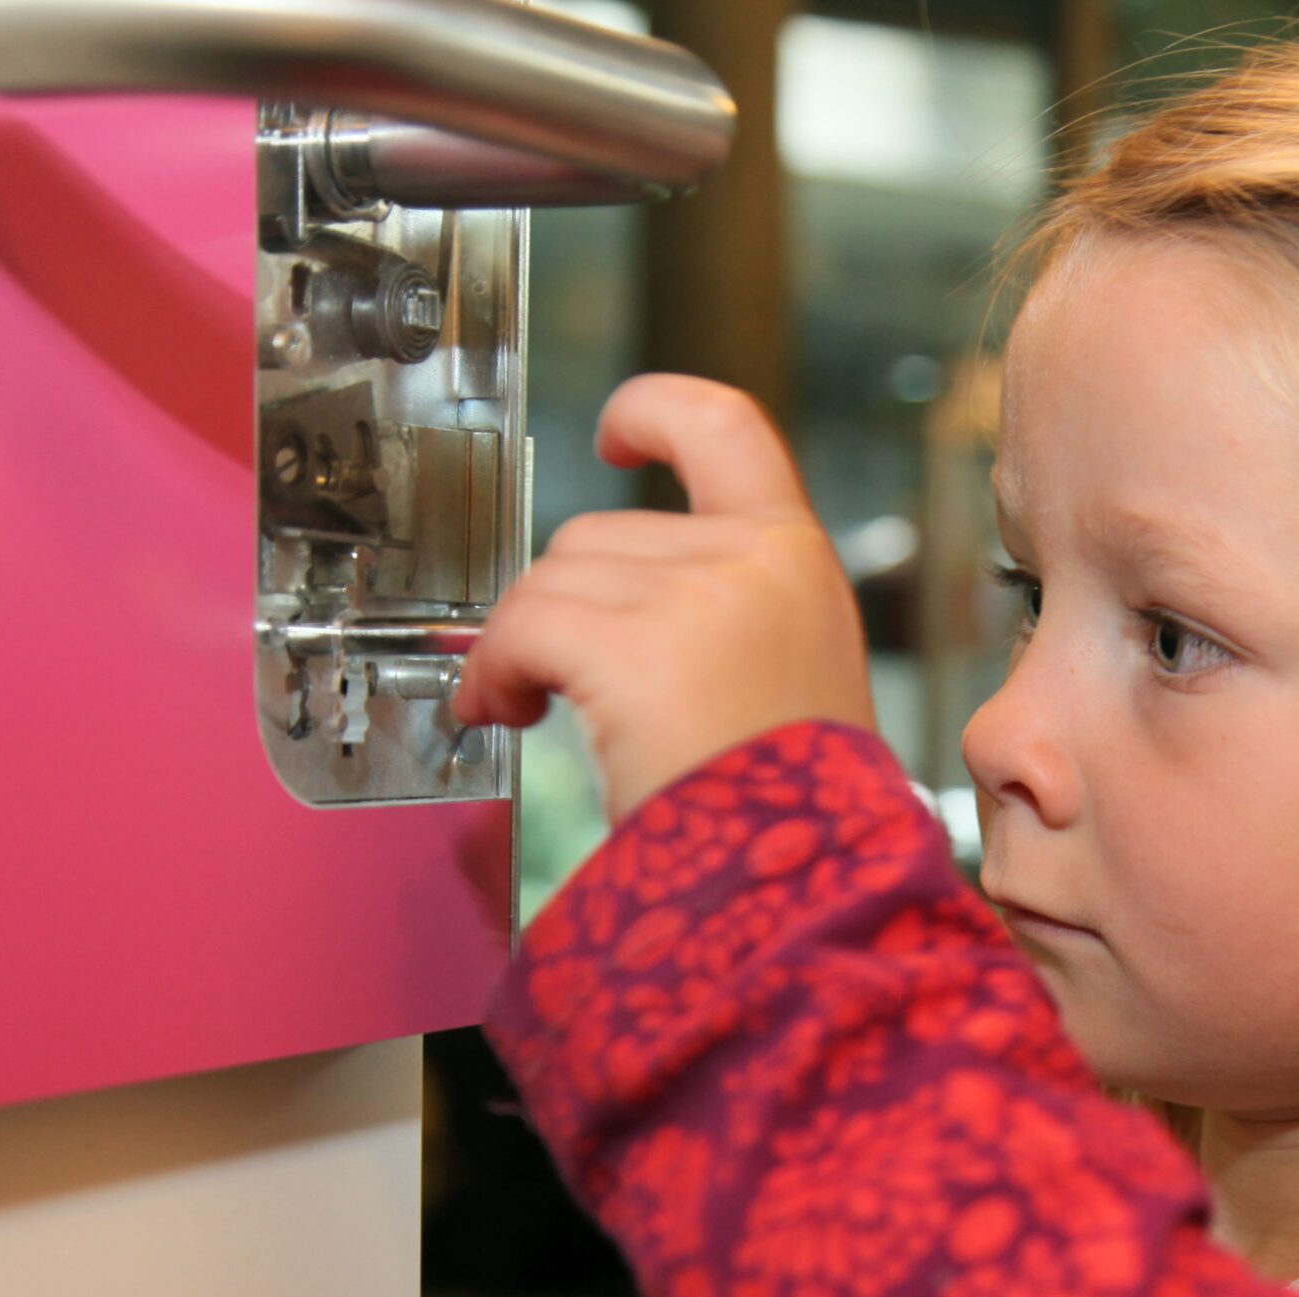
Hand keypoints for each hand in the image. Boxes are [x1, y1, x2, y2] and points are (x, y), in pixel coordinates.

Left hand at [450, 372, 877, 822]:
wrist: (804, 883)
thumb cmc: (794, 811)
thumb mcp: (793, 676)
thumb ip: (725, 611)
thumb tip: (608, 605)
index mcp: (797, 559)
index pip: (724, 427)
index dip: (655, 411)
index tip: (614, 434)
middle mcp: (752, 560)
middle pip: (597, 533)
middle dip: (559, 605)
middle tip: (550, 682)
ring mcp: (696, 597)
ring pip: (549, 582)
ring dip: (520, 647)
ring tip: (530, 711)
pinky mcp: (634, 646)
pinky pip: (523, 630)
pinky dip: (494, 672)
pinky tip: (503, 713)